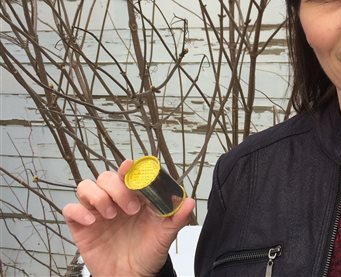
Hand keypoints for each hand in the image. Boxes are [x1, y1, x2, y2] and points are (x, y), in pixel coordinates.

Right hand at [62, 160, 194, 276]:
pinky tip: (91, 222)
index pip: (128, 174)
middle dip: (117, 188)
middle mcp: (114, 200)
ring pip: (86, 186)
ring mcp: (97, 212)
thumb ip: (177, 218)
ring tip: (111, 215)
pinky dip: (78, 211)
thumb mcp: (166, 235)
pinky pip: (70, 209)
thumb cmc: (148, 253)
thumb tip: (189, 201)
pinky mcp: (82, 226)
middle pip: (106, 177)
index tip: (130, 167)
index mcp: (134, 197)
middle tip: (130, 208)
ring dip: (98, 196)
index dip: (128, 168)